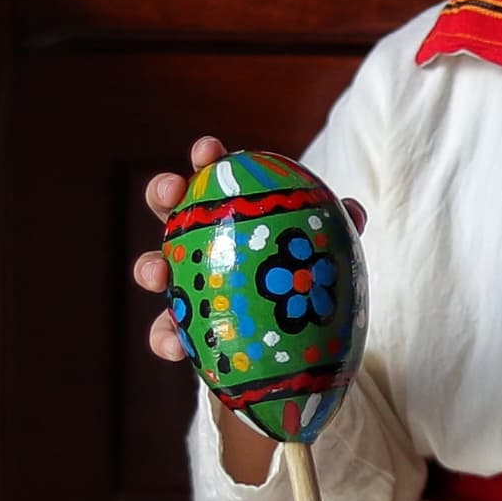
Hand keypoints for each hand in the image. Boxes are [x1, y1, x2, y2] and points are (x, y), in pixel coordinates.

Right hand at [132, 137, 363, 486]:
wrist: (287, 349)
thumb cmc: (299, 283)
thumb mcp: (321, 255)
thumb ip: (336, 232)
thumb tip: (353, 211)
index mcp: (229, 216)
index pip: (215, 178)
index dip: (207, 160)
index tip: (209, 151)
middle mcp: (199, 244)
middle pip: (169, 209)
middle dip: (163, 193)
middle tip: (172, 190)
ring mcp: (185, 285)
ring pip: (155, 270)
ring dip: (149, 267)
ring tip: (157, 274)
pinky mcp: (181, 330)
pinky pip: (163, 333)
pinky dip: (162, 338)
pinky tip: (173, 346)